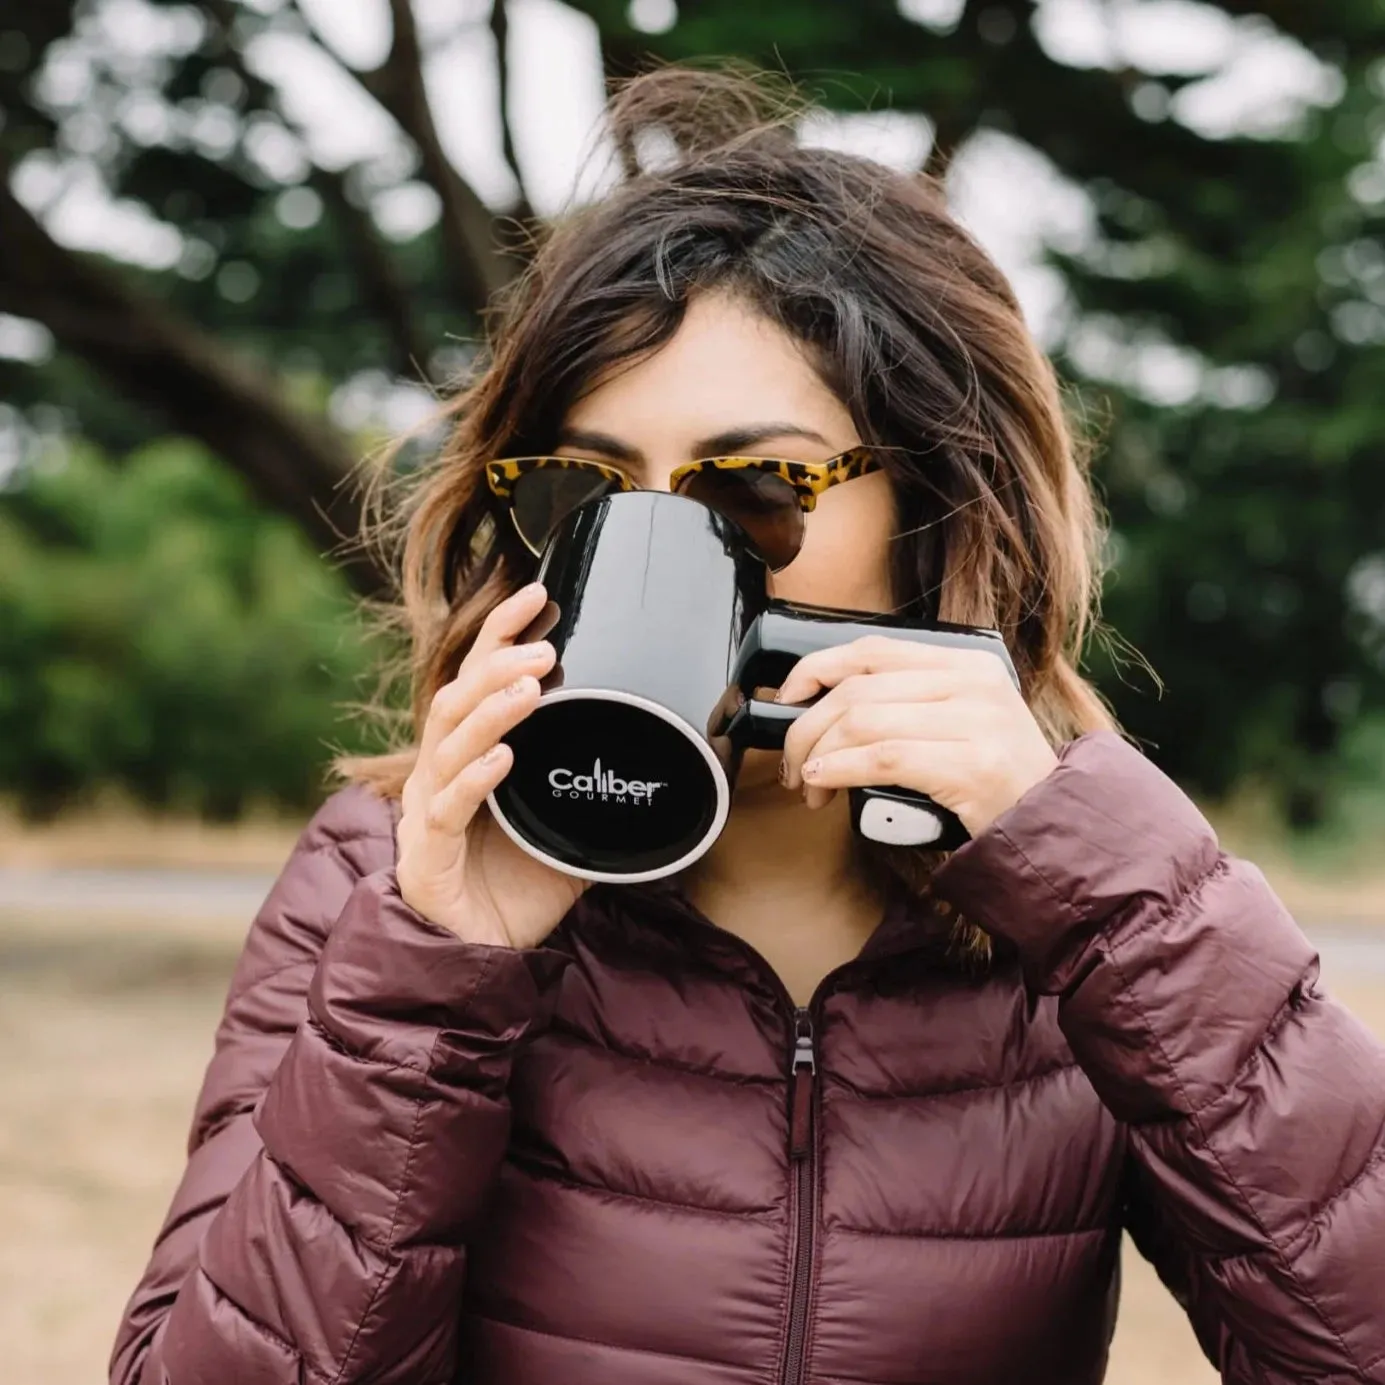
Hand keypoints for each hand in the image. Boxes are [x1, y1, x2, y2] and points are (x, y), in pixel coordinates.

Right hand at [396, 582, 586, 948]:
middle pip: (456, 698)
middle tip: (545, 646)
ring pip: (449, 742)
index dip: (500, 634)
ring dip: (492, 709)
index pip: (477, 680)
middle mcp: (439, 775)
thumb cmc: (516, 892)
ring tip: (533, 686)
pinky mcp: (428, 856)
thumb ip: (598, 798)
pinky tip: (506, 757)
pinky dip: (477, 778)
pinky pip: (450, 808)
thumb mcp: (570, 833)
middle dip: (498, 664)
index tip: (538, 595)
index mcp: (466, 758)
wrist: (480, 961)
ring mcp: (428, 813)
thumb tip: (662, 770)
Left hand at [776, 635, 1058, 837]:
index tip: (788, 698)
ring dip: (818, 755)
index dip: (816, 668)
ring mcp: (976, 722)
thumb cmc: (995, 781)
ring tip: (808, 784)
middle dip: (807, 727)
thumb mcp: (960, 723)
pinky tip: (822, 784)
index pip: (872, 649)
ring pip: (863, 721)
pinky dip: (839, 770)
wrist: (1052, 826)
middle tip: (793, 762)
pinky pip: (883, 758)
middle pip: (858, 689)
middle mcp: (972, 684)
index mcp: (966, 663)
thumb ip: (908, 703)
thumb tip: (825, 706)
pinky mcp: (972, 766)